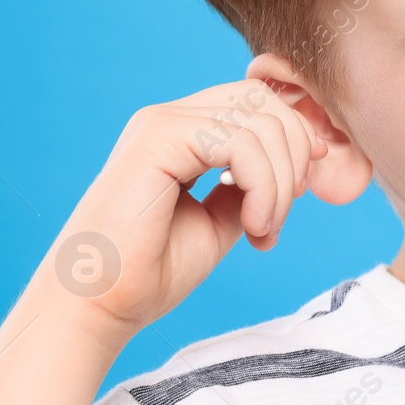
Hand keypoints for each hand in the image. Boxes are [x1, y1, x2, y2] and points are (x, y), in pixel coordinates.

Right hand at [41, 78, 328, 341]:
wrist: (100, 305)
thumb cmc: (153, 270)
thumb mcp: (223, 218)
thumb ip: (254, 184)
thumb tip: (304, 159)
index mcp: (184, 133)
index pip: (258, 102)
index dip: (296, 139)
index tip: (302, 191)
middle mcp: (172, 118)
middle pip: (263, 99)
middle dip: (295, 154)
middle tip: (282, 213)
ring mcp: (162, 124)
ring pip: (260, 122)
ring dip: (280, 183)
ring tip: (263, 230)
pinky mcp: (158, 139)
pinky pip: (240, 143)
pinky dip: (264, 186)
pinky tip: (253, 227)